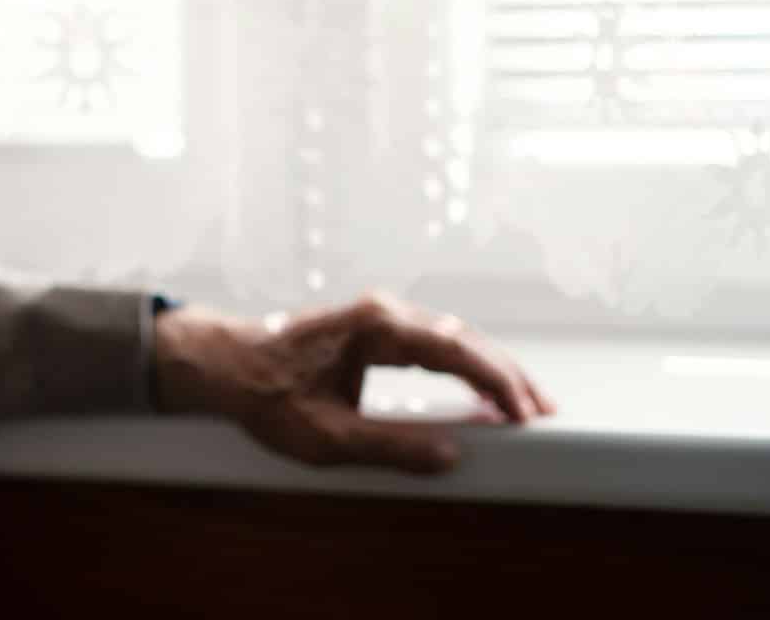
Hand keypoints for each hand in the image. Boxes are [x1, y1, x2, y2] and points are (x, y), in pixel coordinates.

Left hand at [151, 290, 554, 474]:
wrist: (225, 364)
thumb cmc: (267, 396)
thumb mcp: (326, 436)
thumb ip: (391, 448)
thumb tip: (452, 456)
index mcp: (376, 327)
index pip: (455, 349)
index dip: (497, 380)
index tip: (526, 411)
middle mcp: (383, 312)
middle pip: (463, 337)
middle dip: (507, 373)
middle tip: (544, 409)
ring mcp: (380, 316)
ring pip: (452, 338)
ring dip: (490, 367)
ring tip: (525, 403)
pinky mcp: (375, 329)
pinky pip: (433, 343)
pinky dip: (465, 364)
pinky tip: (482, 391)